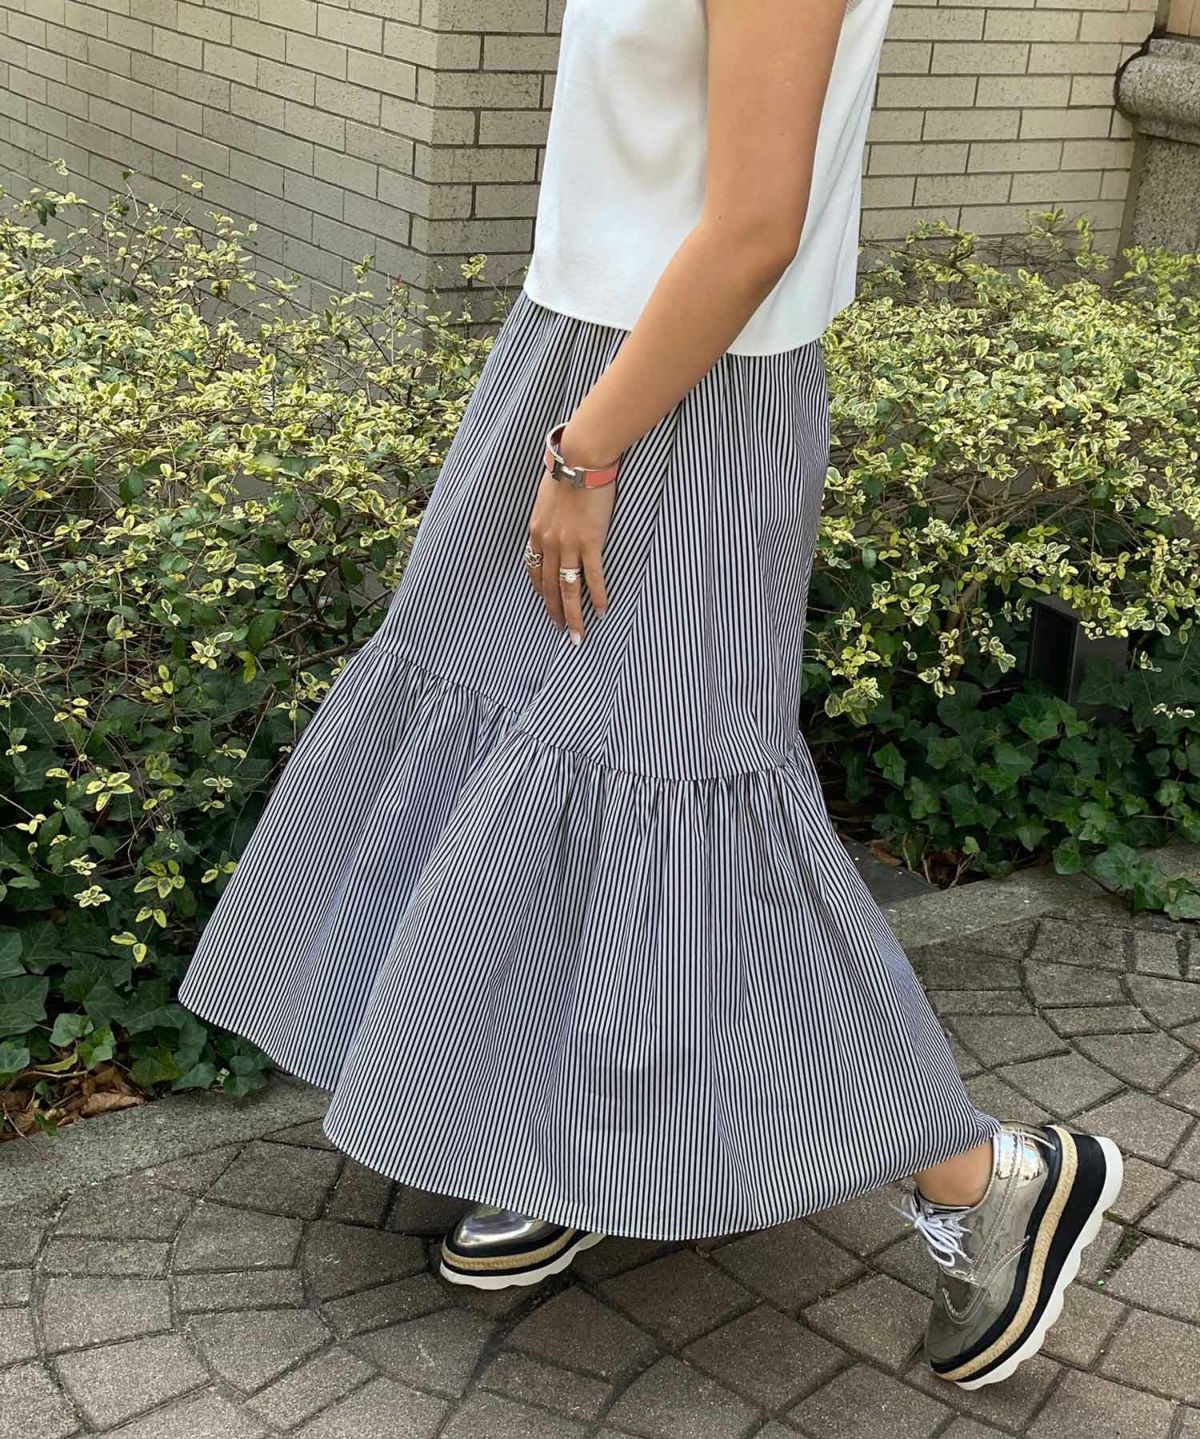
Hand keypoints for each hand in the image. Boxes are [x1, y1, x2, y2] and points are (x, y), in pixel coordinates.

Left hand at [526, 434, 615, 645]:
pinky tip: (601, 611)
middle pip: (549, 587)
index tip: (546, 605)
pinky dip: (598, 596)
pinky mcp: (590, 542)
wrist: (582, 458)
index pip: (533, 570)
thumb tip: (557, 516)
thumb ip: (550, 513)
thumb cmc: (569, 470)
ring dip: (573, 615)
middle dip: (555, 613)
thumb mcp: (548, 495)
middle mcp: (548, 542)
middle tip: (561, 632)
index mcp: (536, 531)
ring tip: (578, 635)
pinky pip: (593, 576)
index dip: (540, 592)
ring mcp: (569, 544)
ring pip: (568, 589)